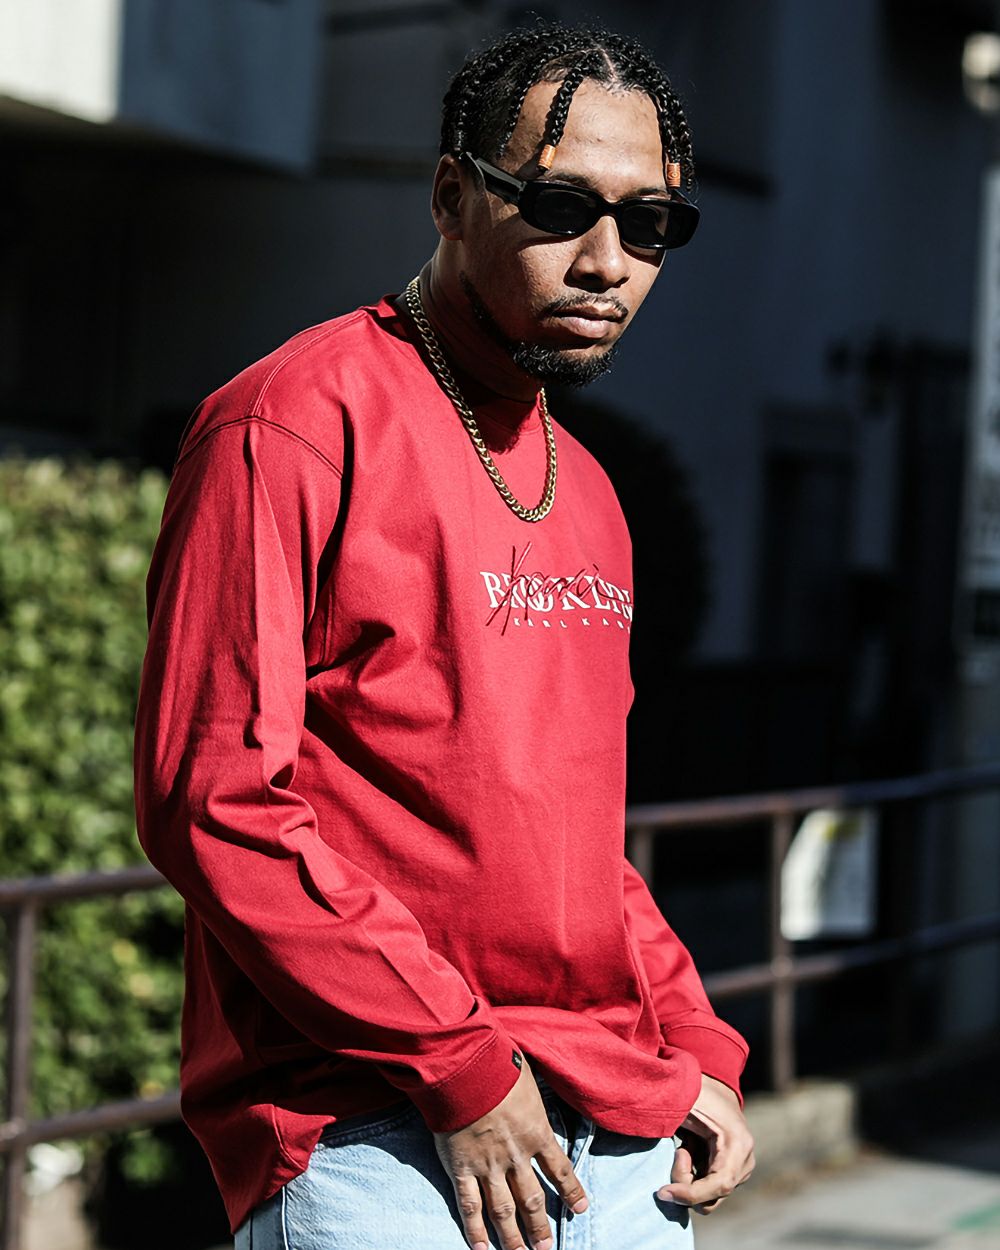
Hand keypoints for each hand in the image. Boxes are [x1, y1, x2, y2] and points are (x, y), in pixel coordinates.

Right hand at [434, 1059, 587, 1249]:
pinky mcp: (462, 1168)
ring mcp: (488, 1166)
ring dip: (513, 1237)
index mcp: (536, 1132)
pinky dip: (475, 1229)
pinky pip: (470, 1205)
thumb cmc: (497, 1065)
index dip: (570, 1191)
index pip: (559, 1169)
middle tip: (546, 1248)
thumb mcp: (527, 1077)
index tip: (580, 1209)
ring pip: (504, 1210)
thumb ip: (530, 1094)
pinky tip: (481, 1247)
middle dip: (540, 1226)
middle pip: (532, 1199)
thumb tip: (531, 1086)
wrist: (466, 1069)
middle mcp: (516, 1156)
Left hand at [658, 1074, 754, 1213]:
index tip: (662, 1192)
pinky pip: (707, 1190)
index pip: (720, 1184)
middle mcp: (745, 1162)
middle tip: (679, 1149)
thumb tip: (661, 1149)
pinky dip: (692, 1176)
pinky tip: (691, 1151)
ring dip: (688, 1177)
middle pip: (711, 1196)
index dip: (690, 1194)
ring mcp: (741, 1170)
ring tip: (686, 1147)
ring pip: (708, 1197)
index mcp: (738, 1143)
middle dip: (685, 1182)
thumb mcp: (684, 1102)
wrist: (714, 1087)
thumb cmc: (698, 1092)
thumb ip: (671, 1120)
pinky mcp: (733, 1174)